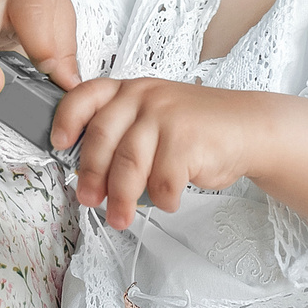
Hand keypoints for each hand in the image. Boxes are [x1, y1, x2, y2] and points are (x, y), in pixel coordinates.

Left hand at [52, 77, 269, 228]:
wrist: (248, 128)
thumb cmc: (197, 130)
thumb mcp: (155, 118)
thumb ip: (123, 134)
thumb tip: (88, 174)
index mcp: (131, 90)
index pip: (86, 96)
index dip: (67, 120)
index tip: (59, 144)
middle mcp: (145, 97)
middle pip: (102, 138)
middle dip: (91, 175)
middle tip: (89, 200)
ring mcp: (166, 116)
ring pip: (129, 164)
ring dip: (121, 198)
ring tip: (120, 218)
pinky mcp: (187, 139)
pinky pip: (161, 180)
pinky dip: (162, 198)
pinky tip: (169, 198)